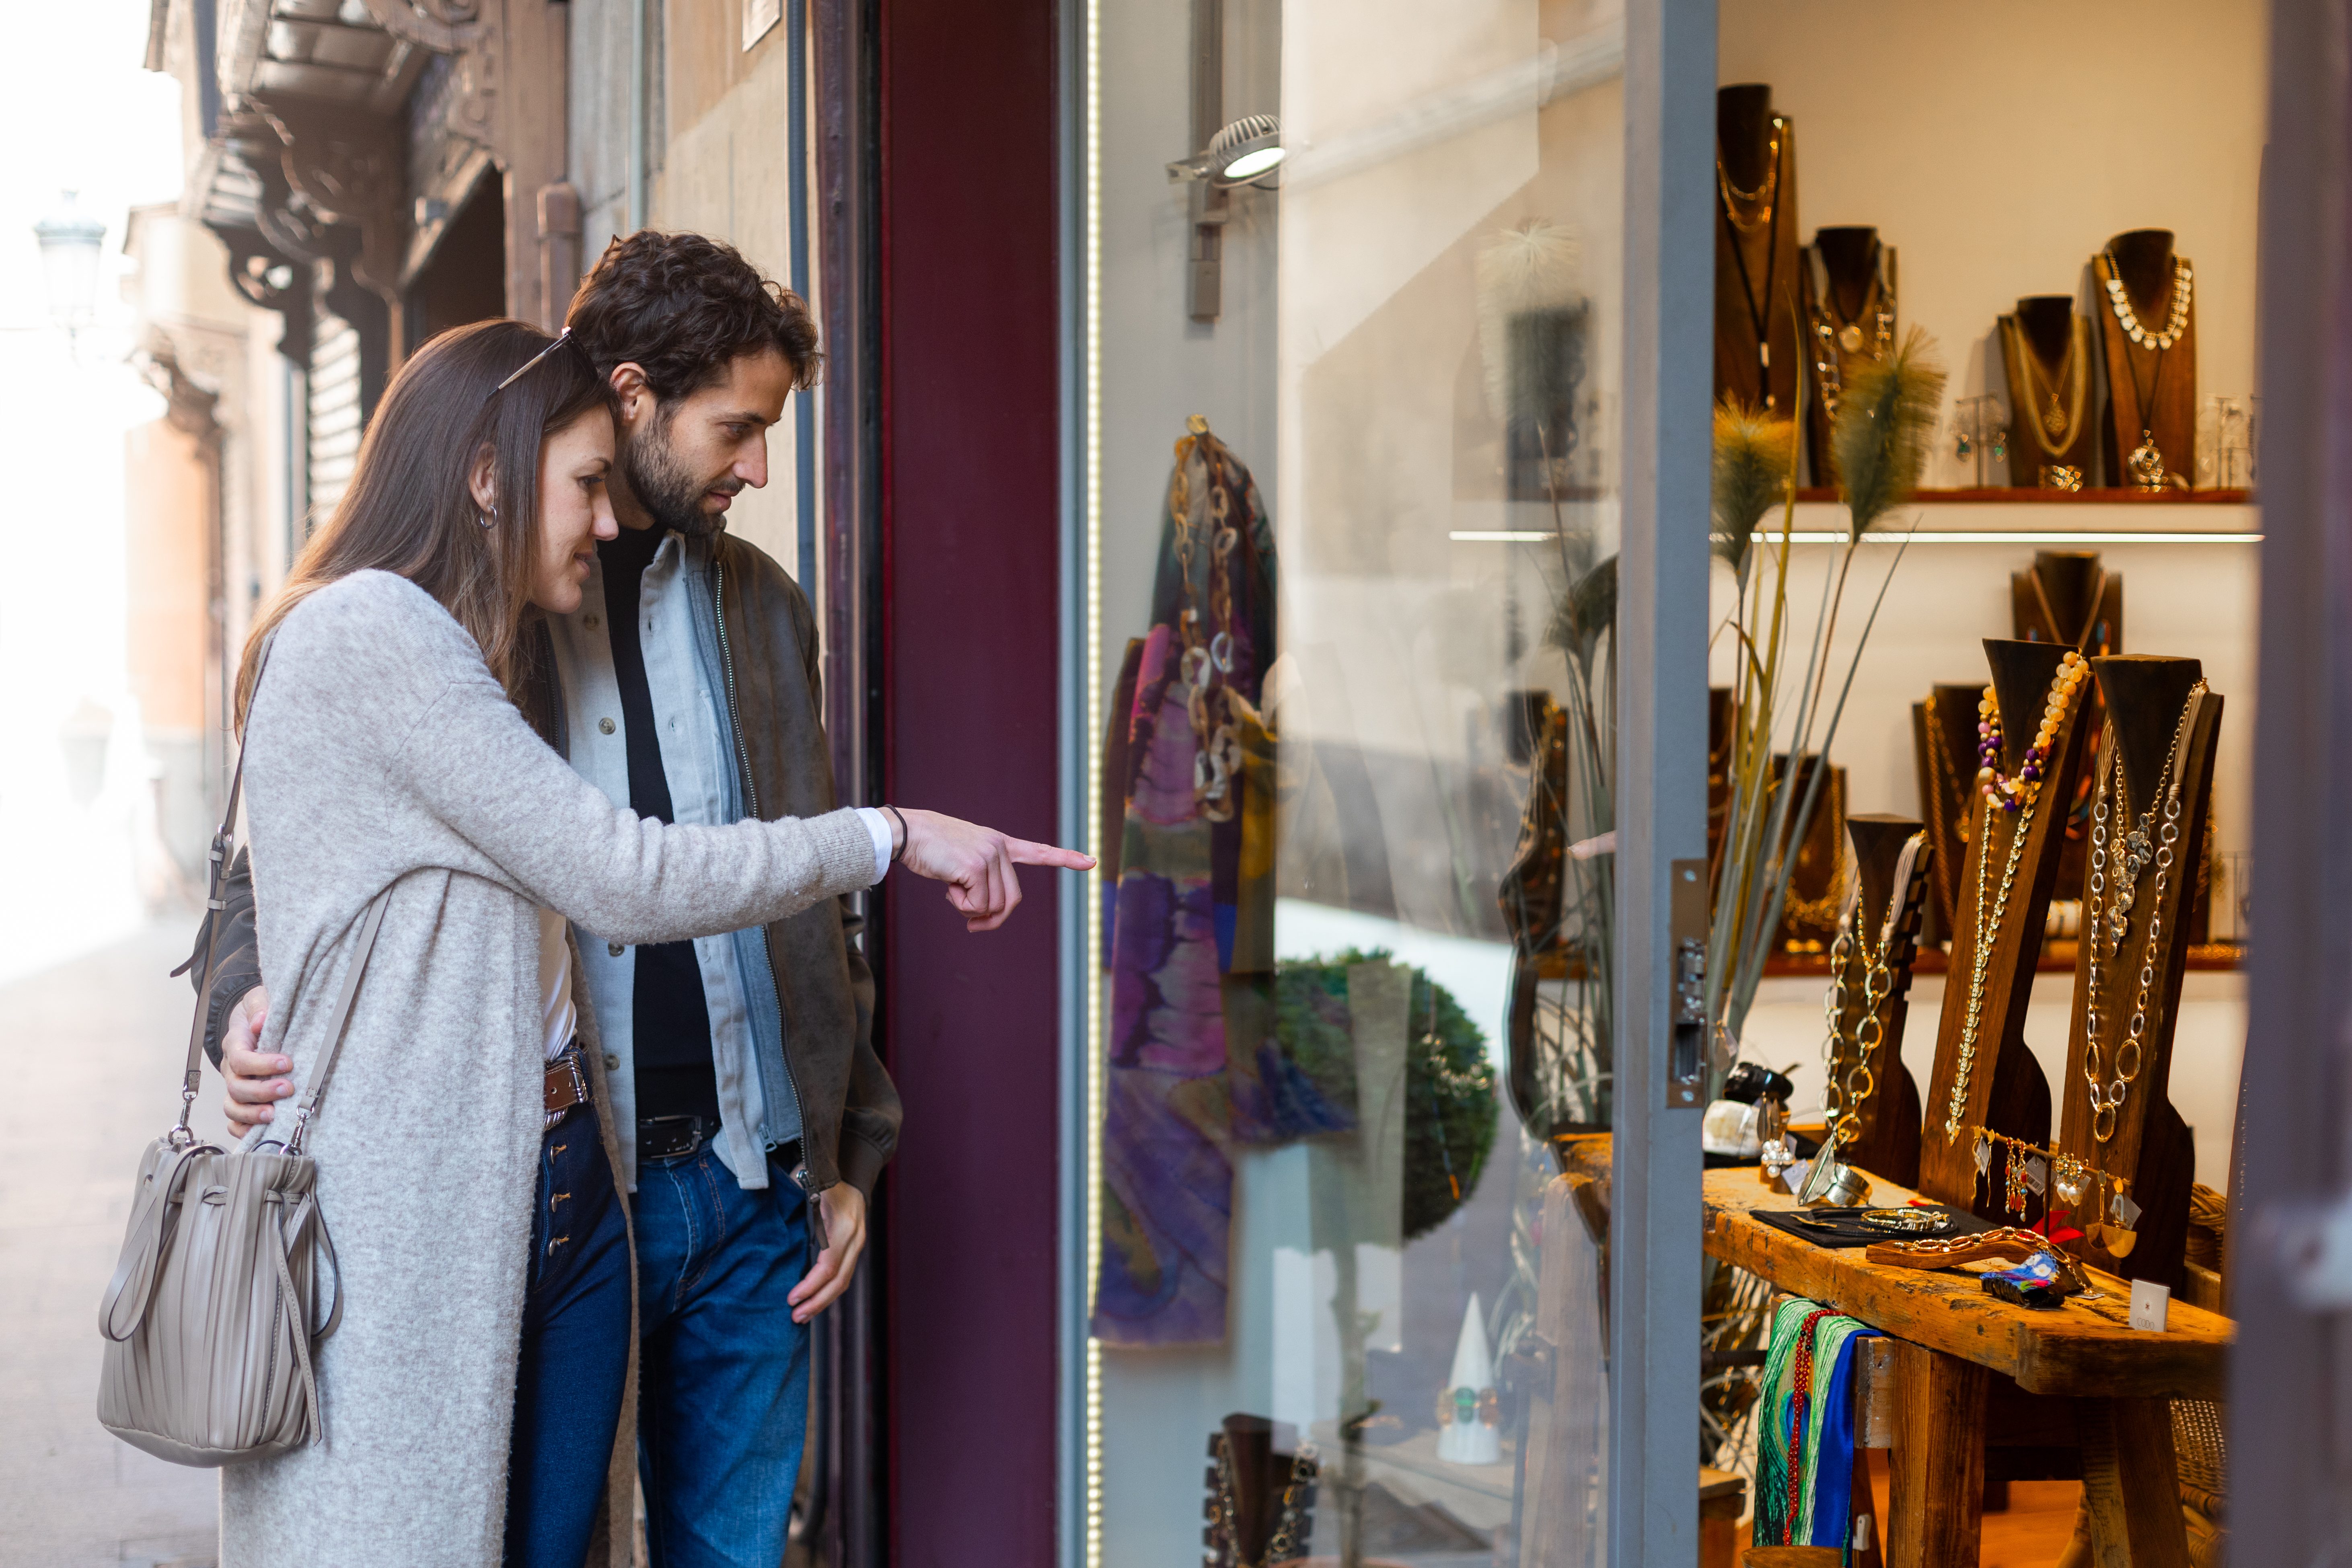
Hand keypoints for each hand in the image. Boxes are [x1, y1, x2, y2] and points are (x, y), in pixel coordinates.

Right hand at [220, 986, 291, 1135]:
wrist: (254, 1019)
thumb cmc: (260, 1010)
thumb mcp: (259, 998)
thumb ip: (261, 1006)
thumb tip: (261, 1021)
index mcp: (236, 1043)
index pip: (240, 1058)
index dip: (261, 1064)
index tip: (287, 1063)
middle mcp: (232, 1067)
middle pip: (236, 1087)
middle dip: (261, 1091)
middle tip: (287, 1089)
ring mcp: (235, 1085)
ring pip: (232, 1106)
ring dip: (252, 1114)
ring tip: (275, 1115)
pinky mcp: (242, 1099)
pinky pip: (234, 1120)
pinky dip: (245, 1129)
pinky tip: (265, 1131)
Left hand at [787, 1182, 867, 1322]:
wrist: (852, 1172)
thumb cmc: (823, 1178)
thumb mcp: (808, 1187)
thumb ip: (793, 1204)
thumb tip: (770, 1223)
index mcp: (843, 1226)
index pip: (828, 1266)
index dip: (810, 1286)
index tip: (791, 1299)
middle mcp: (855, 1238)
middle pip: (839, 1280)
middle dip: (817, 1302)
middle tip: (796, 1317)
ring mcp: (858, 1244)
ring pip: (844, 1281)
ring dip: (823, 1301)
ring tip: (803, 1315)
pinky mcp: (855, 1248)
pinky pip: (844, 1274)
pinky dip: (829, 1291)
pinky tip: (815, 1300)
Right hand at [890, 808, 1093, 931]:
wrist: (908, 834)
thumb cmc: (932, 851)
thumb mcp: (963, 864)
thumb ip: (983, 882)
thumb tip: (985, 915)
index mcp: (1000, 844)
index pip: (1038, 852)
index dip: (1065, 858)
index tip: (1091, 862)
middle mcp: (1000, 847)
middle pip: (1012, 900)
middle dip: (992, 919)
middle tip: (972, 924)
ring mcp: (990, 855)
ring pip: (994, 906)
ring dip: (971, 911)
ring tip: (952, 890)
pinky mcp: (975, 867)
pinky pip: (977, 906)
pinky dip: (961, 907)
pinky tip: (948, 887)